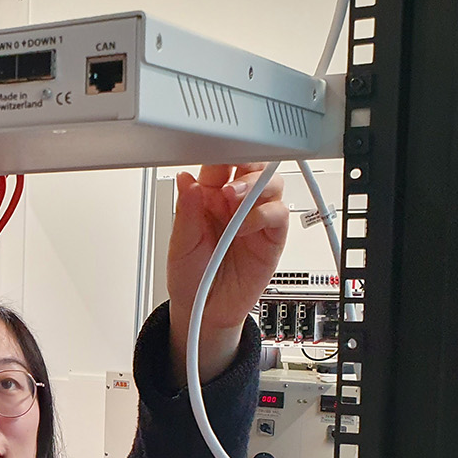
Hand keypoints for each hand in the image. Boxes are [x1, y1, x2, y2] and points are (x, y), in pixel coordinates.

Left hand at [167, 163, 288, 383]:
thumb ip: (186, 212)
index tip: (216, 146)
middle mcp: (234, 204)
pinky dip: (263, 214)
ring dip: (252, 186)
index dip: (221, 152)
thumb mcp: (179, 245)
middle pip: (252, 165)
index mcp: (208, 198)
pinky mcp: (270, 237)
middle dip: (244, 162)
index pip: (219, 163)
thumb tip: (186, 179)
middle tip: (228, 176)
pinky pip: (278, 215)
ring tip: (232, 200)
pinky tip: (244, 226)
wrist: (204, 311)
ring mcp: (254, 218)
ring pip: (269, 184)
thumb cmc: (191, 277)